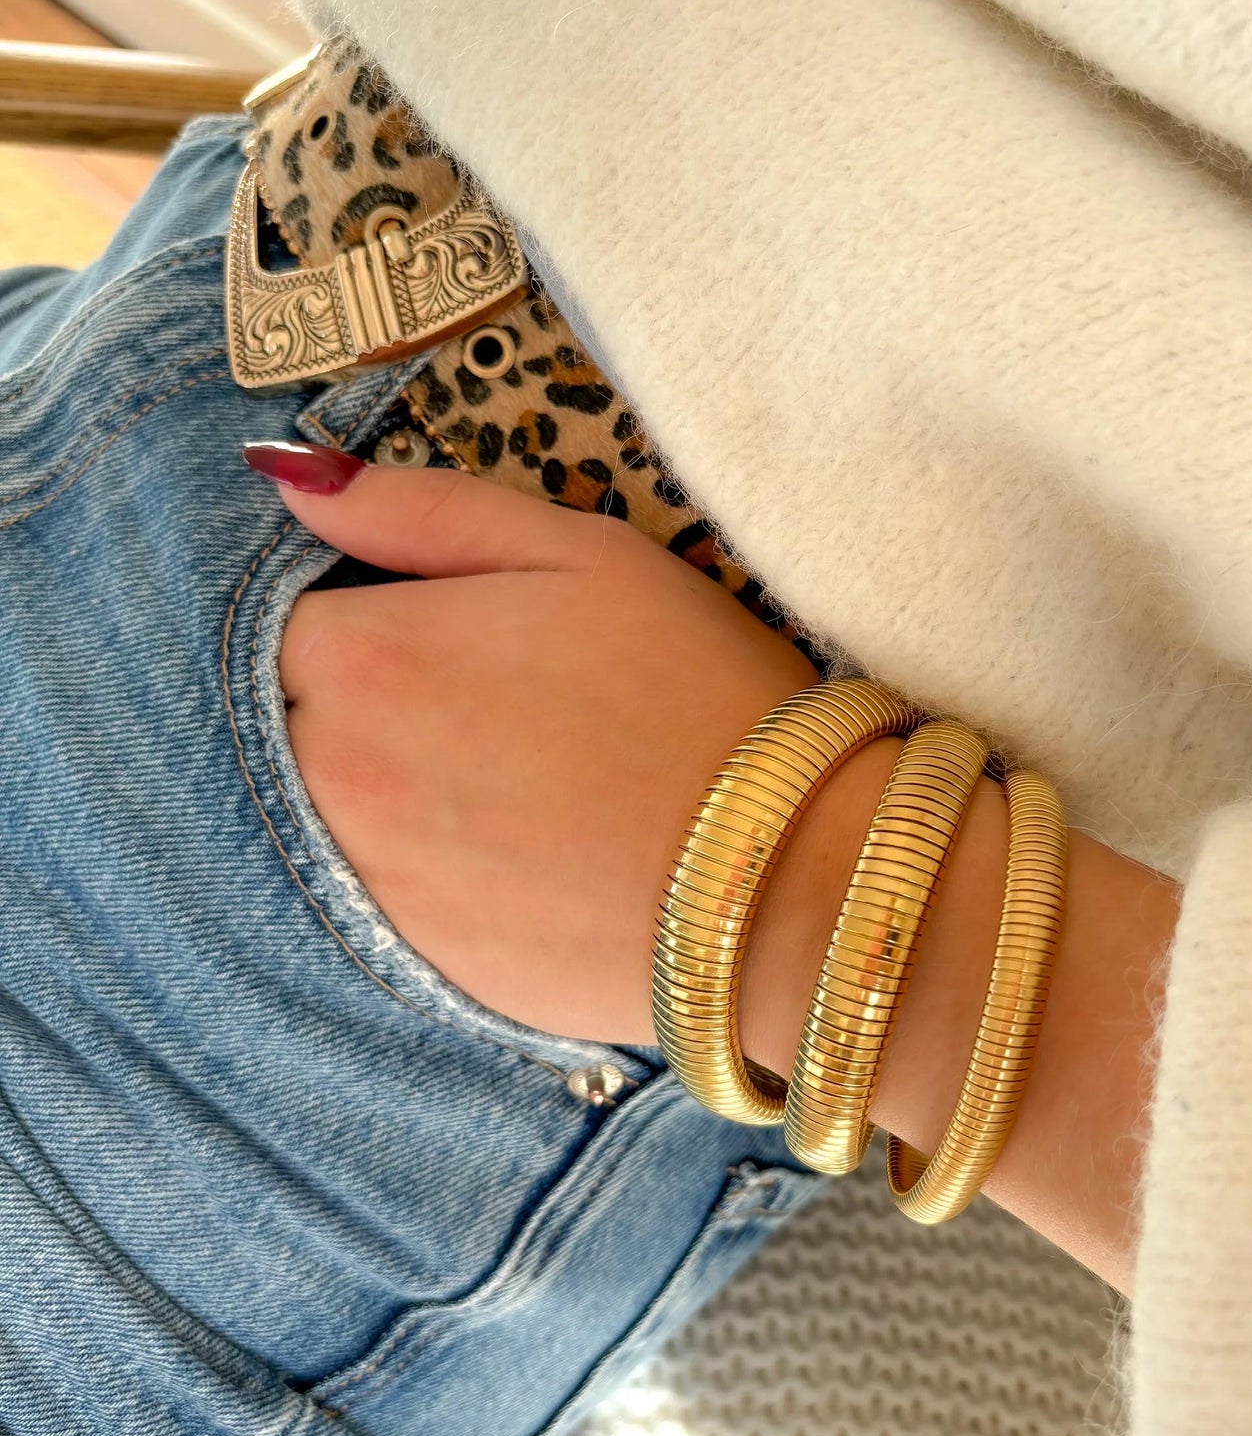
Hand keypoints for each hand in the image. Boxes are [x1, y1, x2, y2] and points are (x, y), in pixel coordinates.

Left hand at [268, 452, 817, 1045]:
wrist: (778, 879)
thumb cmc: (693, 692)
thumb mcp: (577, 553)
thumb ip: (419, 509)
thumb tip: (289, 474)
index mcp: (365, 657)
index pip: (289, 624)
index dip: (370, 624)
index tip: (453, 645)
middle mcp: (334, 773)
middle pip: (293, 722)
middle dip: (364, 710)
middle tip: (487, 720)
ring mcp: (359, 878)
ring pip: (320, 813)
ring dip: (384, 795)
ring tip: (503, 791)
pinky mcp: (402, 960)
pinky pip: (367, 896)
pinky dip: (419, 873)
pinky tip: (512, 860)